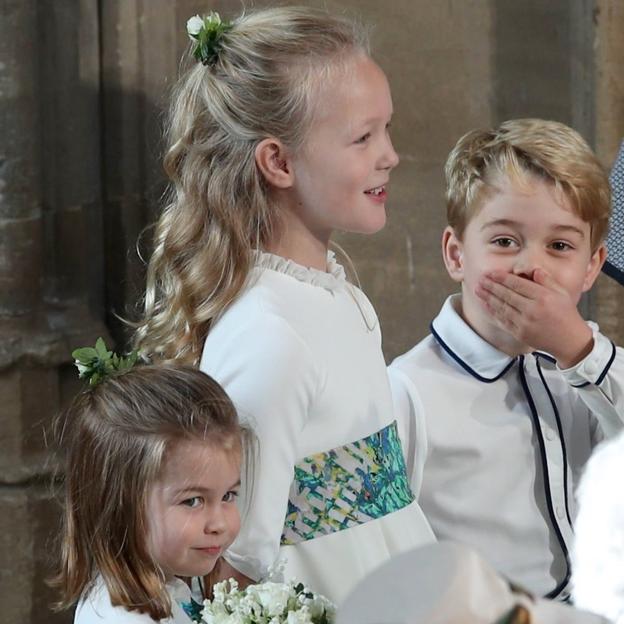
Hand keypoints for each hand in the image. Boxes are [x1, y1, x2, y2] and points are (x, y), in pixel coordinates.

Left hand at [475, 268, 592, 367]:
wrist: (569, 340)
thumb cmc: (566, 314)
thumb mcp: (561, 292)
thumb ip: (546, 280)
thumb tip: (532, 270)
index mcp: (543, 297)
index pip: (517, 284)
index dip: (502, 278)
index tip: (491, 273)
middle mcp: (532, 309)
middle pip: (506, 295)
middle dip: (491, 286)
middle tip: (480, 279)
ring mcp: (525, 323)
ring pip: (502, 307)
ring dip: (488, 297)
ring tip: (478, 290)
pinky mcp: (520, 333)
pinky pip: (502, 320)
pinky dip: (492, 312)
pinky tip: (485, 304)